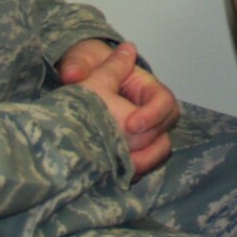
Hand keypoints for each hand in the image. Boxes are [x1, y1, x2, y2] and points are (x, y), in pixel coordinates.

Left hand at [59, 39, 181, 176]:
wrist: (75, 88)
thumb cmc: (84, 69)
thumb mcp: (82, 63)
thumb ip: (78, 67)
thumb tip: (72, 74)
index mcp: (145, 87)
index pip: (164, 100)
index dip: (153, 114)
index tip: (130, 125)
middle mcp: (149, 111)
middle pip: (164, 129)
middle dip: (148, 142)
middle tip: (125, 151)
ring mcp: (142, 132)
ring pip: (158, 150)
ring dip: (144, 160)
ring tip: (124, 167)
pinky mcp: (132, 149)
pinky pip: (143, 163)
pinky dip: (133, 169)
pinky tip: (113, 174)